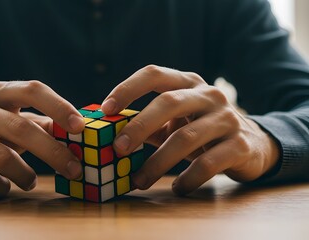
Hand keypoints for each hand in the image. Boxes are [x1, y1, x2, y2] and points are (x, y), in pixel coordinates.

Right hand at [0, 81, 84, 196]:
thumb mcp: (8, 117)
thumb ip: (39, 122)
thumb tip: (76, 133)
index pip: (32, 90)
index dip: (59, 106)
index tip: (80, 127)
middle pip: (22, 128)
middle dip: (53, 152)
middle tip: (73, 169)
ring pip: (3, 158)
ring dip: (26, 175)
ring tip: (32, 182)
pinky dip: (0, 187)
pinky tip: (4, 187)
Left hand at [101, 65, 279, 194]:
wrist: (252, 144)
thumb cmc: (201, 130)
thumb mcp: (176, 120)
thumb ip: (147, 123)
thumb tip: (107, 136)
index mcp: (187, 83)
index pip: (154, 74)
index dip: (127, 89)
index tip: (105, 110)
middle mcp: (208, 95)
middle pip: (168, 103)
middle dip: (139, 126)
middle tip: (118, 149)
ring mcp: (226, 119)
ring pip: (185, 138)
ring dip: (157, 162)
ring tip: (139, 180)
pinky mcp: (240, 145)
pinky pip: (208, 164)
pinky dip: (187, 178)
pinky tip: (177, 188)